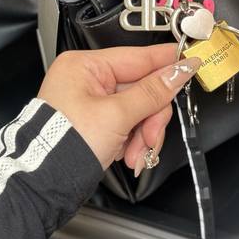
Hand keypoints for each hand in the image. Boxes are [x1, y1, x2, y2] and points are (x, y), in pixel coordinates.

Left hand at [37, 45, 200, 173]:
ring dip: (143, 134)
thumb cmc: (65, 144)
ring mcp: (91, 100)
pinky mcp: (95, 120)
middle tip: (151, 136)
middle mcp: (86, 78)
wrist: (47, 182)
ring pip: (138, 109)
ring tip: (137, 153)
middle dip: (150, 117)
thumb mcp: (116, 116)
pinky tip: (128, 155)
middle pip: (141, 88)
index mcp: (84, 66)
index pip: (137, 57)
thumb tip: (177, 71)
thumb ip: (151, 93)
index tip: (191, 60)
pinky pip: (127, 122)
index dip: (167, 62)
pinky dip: (132, 141)